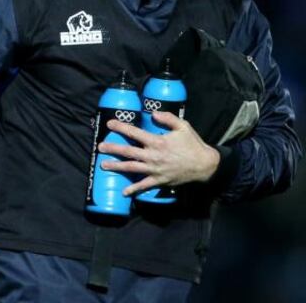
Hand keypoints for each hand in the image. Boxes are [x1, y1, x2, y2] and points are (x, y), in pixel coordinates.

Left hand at [99, 111, 220, 195]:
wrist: (204, 165)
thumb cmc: (193, 144)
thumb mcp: (183, 126)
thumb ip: (168, 118)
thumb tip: (153, 114)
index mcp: (157, 141)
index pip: (135, 133)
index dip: (121, 127)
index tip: (110, 124)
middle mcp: (153, 156)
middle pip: (128, 151)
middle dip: (113, 149)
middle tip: (100, 147)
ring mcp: (155, 170)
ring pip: (132, 168)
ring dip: (116, 166)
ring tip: (103, 165)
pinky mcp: (159, 181)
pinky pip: (144, 186)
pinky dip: (133, 189)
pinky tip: (123, 192)